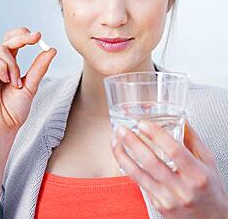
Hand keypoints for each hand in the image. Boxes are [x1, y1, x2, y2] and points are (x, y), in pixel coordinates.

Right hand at [0, 27, 56, 150]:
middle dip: (22, 37)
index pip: (15, 42)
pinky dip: (3, 68)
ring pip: (1, 51)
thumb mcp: (30, 87)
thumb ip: (39, 68)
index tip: (39, 37)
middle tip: (35, 37)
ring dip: (13, 65)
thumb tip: (51, 50)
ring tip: (16, 83)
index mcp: (11, 66)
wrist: (2, 130)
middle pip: (8, 40)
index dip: (25, 36)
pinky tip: (6, 81)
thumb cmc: (14, 112)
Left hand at [111, 120, 227, 218]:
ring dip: (123, 155)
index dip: (156, 135)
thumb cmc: (210, 189)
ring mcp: (168, 200)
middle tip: (123, 129)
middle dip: (133, 143)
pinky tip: (123, 155)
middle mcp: (182, 189)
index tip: (143, 124)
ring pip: (139, 175)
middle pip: (152, 162)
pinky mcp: (159, 206)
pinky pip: (140, 183)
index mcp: (197, 175)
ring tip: (115, 140)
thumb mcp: (208, 162)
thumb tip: (179, 119)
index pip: (174, 150)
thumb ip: (193, 139)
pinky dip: (128, 167)